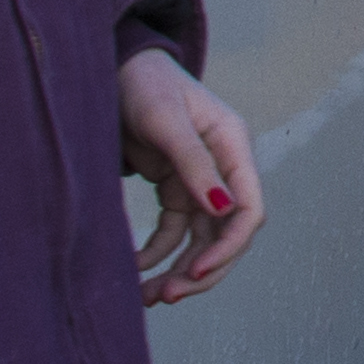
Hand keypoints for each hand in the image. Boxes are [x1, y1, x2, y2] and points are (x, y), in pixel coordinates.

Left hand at [123, 51, 265, 302]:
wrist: (115, 68)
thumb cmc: (143, 84)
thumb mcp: (165, 121)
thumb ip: (193, 163)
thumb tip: (222, 209)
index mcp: (233, 146)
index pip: (248, 209)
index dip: (227, 247)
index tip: (194, 272)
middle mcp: (224, 167)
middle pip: (227, 233)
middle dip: (202, 269)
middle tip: (168, 296)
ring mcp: (200, 180)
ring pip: (200, 240)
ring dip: (179, 270)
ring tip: (149, 296)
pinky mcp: (176, 187)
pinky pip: (173, 232)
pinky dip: (156, 253)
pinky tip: (135, 268)